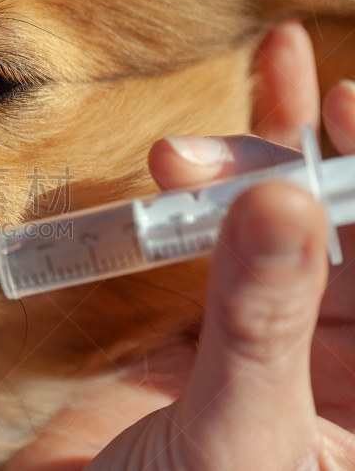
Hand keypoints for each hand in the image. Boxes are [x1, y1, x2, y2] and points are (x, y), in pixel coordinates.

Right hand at [88, 23, 354, 467]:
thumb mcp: (238, 435)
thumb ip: (263, 323)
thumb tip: (282, 200)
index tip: (341, 105)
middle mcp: (335, 359)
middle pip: (335, 234)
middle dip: (282, 173)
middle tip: (197, 159)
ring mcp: (268, 336)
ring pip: (278, 226)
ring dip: (249, 160)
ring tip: (203, 125)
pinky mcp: (206, 325)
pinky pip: (213, 244)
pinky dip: (208, 184)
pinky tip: (236, 102)